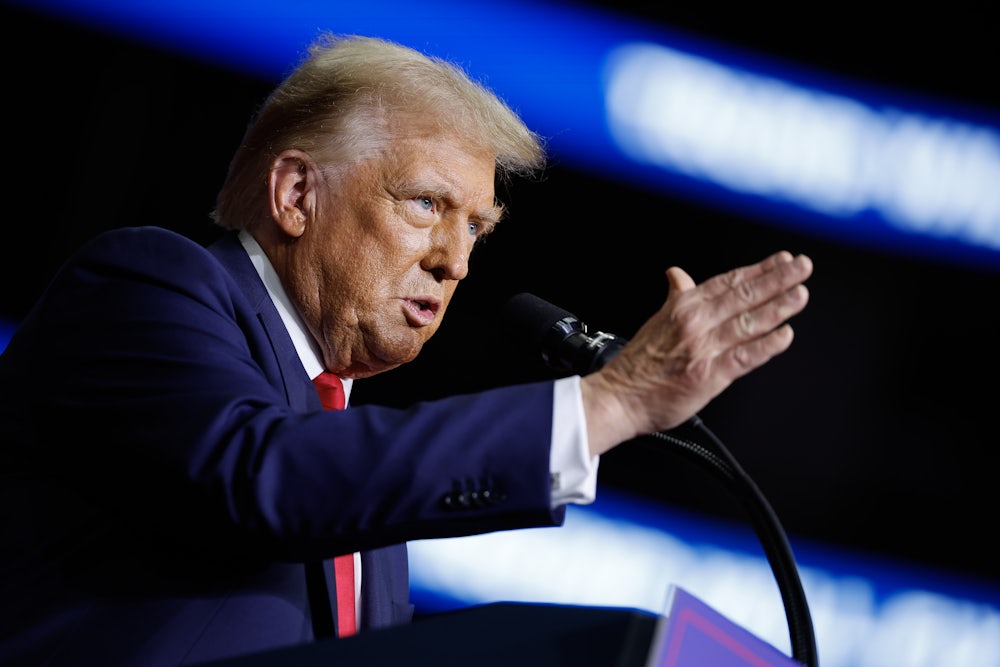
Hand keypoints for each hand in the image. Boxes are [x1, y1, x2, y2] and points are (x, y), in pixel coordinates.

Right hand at [580, 251, 812, 454]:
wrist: (619, 396)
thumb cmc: (638, 363)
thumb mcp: (656, 319)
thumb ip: (675, 296)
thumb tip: (676, 274)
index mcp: (683, 306)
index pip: (728, 281)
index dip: (759, 269)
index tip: (783, 259)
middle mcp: (694, 322)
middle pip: (743, 295)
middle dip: (777, 278)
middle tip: (802, 266)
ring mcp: (702, 348)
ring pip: (748, 321)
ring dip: (778, 306)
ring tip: (800, 294)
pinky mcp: (708, 375)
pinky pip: (743, 357)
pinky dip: (766, 345)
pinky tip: (785, 335)